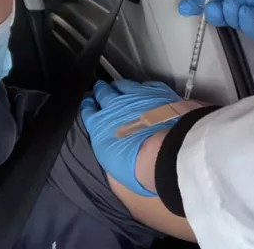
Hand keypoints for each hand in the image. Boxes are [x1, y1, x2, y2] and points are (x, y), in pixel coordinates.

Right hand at [81, 79, 180, 196]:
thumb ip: (110, 154)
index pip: (88, 111)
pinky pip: (147, 85)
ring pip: (124, 85)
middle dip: (101, 91)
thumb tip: (115, 156)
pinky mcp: (158, 92)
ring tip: (119, 86)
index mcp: (99, 126)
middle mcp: (114, 106)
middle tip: (101, 89)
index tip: (89, 104)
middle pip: (104, 92)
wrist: (164, 152)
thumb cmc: (136, 166)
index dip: (88, 106)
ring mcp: (136, 96)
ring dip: (120, 86)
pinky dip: (144, 87)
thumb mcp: (113, 169)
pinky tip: (146, 89)